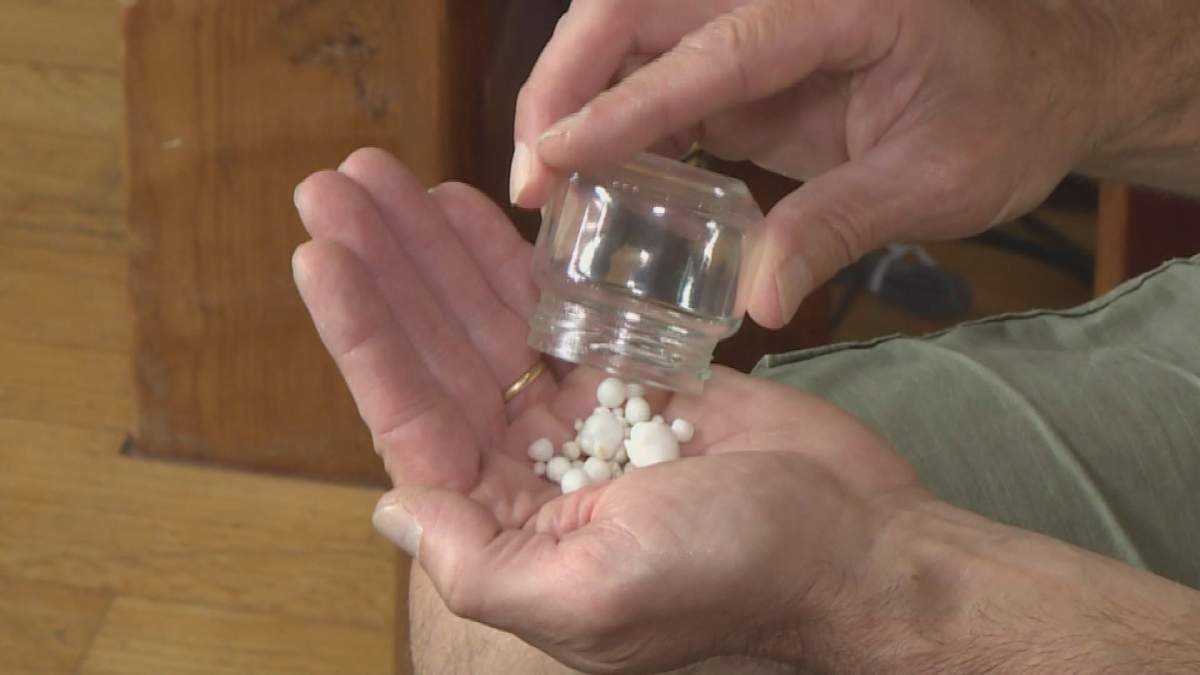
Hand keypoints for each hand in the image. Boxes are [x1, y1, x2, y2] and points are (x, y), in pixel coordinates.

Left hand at [293, 148, 924, 672]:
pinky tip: (474, 210)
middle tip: (334, 191)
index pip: (411, 418)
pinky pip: (561, 307)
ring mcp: (583, 415)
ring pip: (490, 321)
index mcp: (509, 524)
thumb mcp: (595, 596)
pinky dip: (517, 259)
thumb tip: (391, 507)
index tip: (321, 257)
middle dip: (386, 271)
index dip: (362, 336)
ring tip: (384, 182)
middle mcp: (532, 467)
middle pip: (438, 354)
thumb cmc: (738, 578)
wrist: (859, 547)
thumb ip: (480, 564)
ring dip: (436, 251)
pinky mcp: (635, 373)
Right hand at [511, 0, 1106, 326]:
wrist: (1041, 74)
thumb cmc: (1007, 113)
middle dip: (564, 80)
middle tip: (528, 174)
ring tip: (544, 183)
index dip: (623, 104)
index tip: (551, 156)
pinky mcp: (748, 54)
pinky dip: (616, 119)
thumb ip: (838, 228)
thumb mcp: (936, 181)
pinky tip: (596, 178)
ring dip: (575, 96)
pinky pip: (659, 73)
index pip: (711, 48)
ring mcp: (758, 17)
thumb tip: (756, 304)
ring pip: (630, 31)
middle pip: (635, 5)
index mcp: (837, 6)